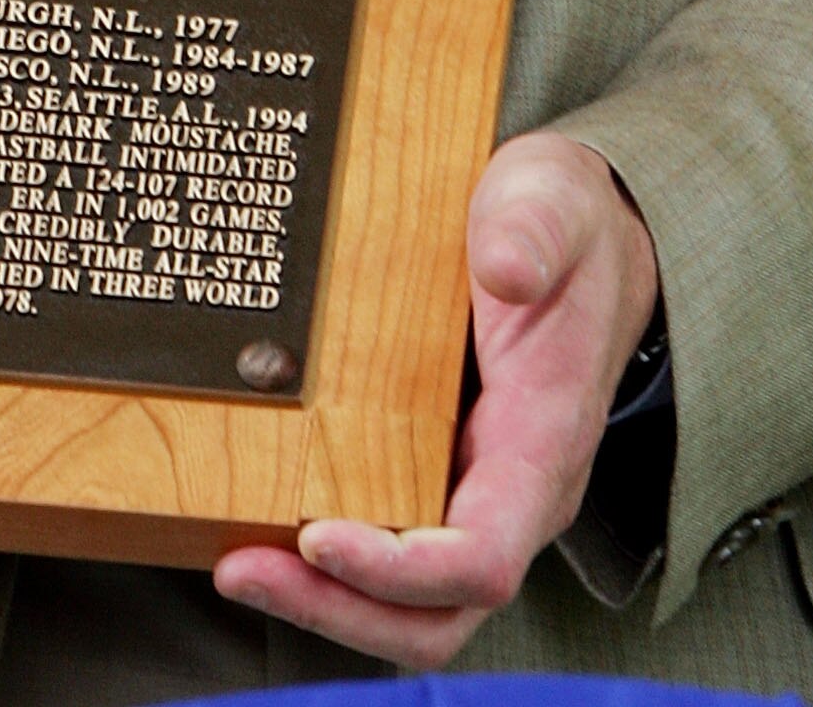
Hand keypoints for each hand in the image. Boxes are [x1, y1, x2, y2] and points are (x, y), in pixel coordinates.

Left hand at [215, 131, 659, 666]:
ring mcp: (473, 490)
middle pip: (436, 611)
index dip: (401, 571)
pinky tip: (261, 524)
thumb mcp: (551, 201)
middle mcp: (513, 492)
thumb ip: (532, 231)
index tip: (320, 538)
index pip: (484, 558)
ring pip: (409, 601)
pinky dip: (325, 560)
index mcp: (545, 442)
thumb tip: (506, 268)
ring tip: (237, 564)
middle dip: (339, 609)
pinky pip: (388, 549)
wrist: (575, 231)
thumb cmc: (563, 225)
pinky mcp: (437, 474)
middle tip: (243, 569)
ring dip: (323, 598)